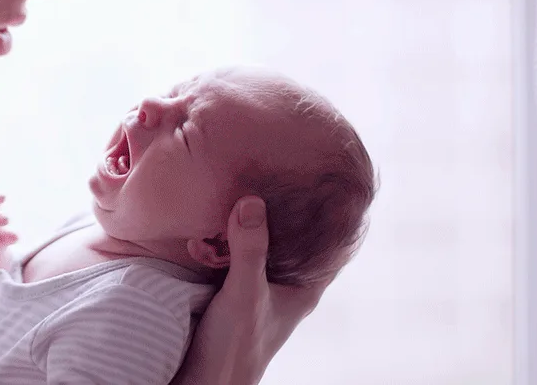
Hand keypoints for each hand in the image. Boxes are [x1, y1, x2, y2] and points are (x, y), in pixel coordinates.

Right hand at [173, 197, 332, 384]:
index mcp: (304, 289)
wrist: (202, 383)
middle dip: (285, 209)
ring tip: (244, 188)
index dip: (334, 215)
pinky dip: (225, 238)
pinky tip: (213, 220)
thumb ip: (250, 249)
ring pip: (261, 244)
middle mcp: (285, 285)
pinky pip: (234, 254)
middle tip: (278, 172)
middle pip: (294, 238)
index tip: (330, 181)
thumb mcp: (245, 293)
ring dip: (249, 222)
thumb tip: (252, 201)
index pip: (333, 245)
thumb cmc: (236, 348)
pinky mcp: (231, 289)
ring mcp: (259, 287)